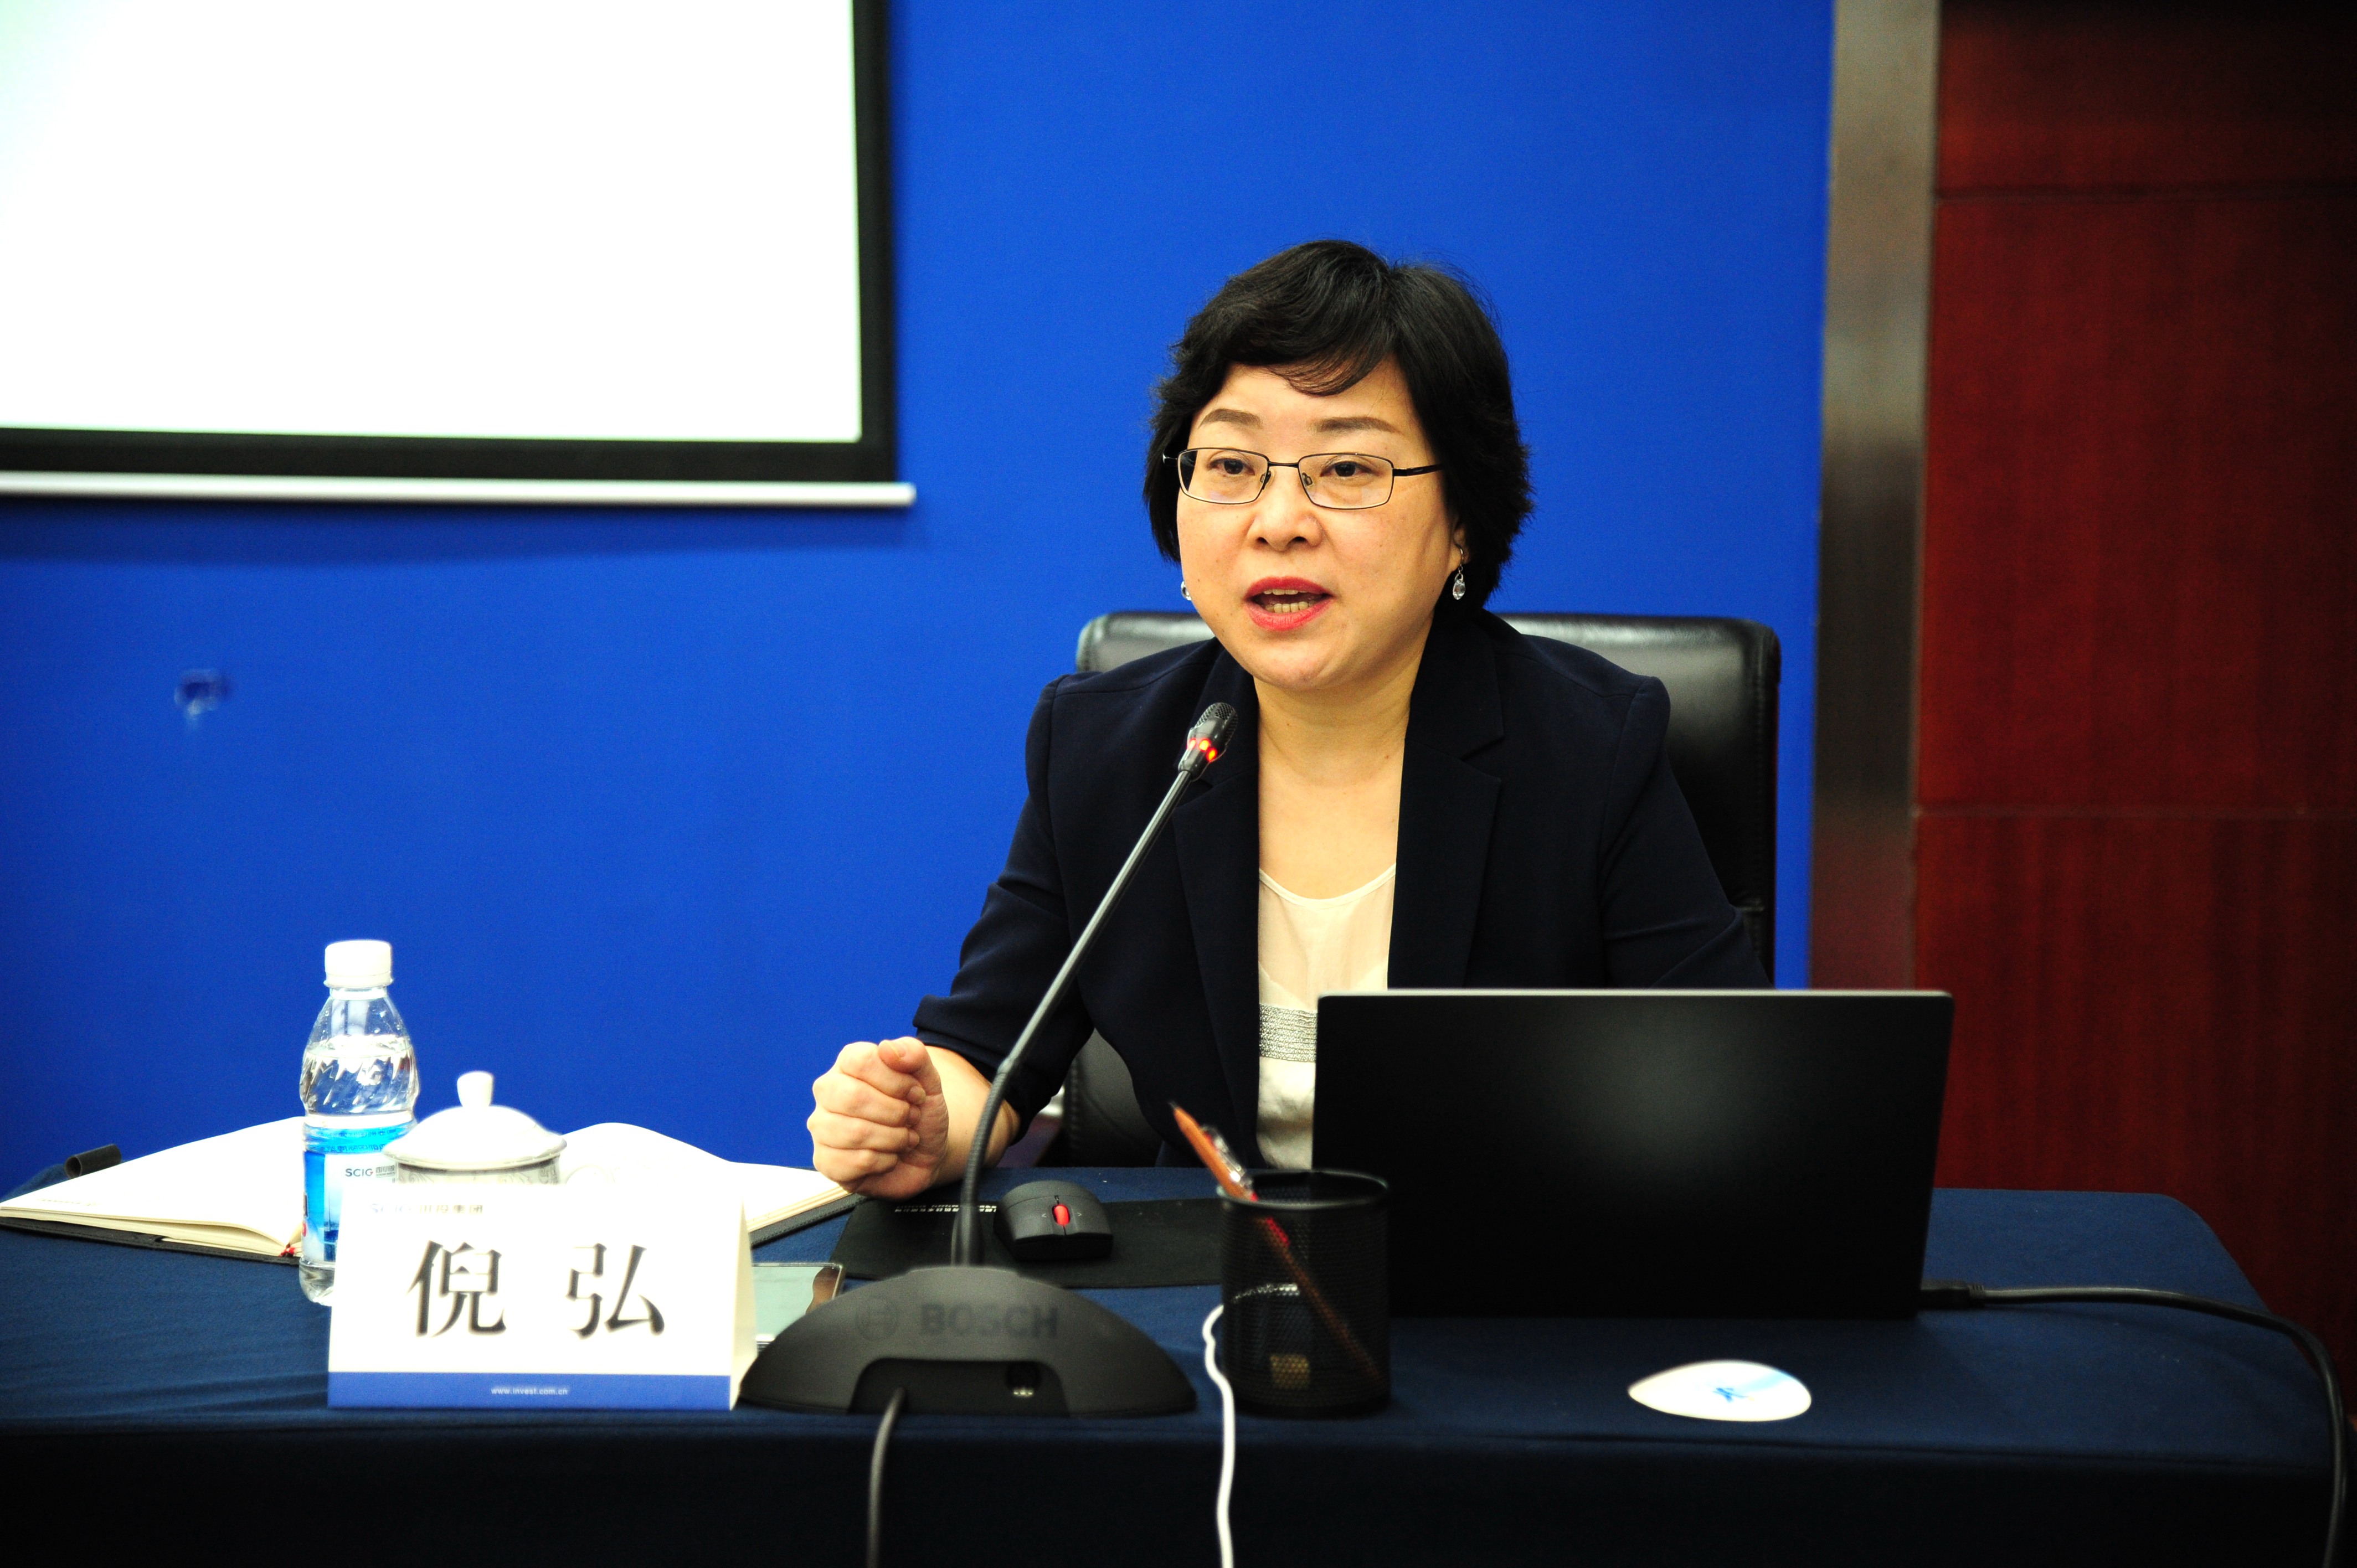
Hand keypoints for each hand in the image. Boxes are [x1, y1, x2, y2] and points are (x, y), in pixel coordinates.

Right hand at [808, 1037, 948, 1199]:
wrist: (924, 1152)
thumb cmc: (919, 1111)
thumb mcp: (928, 1080)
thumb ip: (914, 1055)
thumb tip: (887, 1048)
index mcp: (848, 1064)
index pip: (861, 1061)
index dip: (897, 1081)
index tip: (917, 1093)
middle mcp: (828, 1091)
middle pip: (853, 1097)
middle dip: (896, 1112)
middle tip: (912, 1117)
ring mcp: (821, 1126)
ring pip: (854, 1133)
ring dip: (893, 1139)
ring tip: (904, 1138)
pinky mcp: (824, 1160)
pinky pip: (852, 1163)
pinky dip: (884, 1162)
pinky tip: (890, 1157)